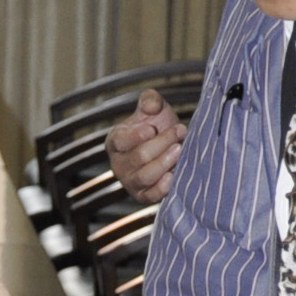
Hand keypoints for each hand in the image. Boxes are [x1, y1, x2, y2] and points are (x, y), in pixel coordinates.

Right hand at [107, 88, 186, 205]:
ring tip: (180, 149)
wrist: (170, 146)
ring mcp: (130, 182)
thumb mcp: (153, 108)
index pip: (120, 140)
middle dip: (162, 143)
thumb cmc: (157, 127)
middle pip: (139, 157)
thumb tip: (151, 105)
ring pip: (146, 176)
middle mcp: (119, 164)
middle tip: (180, 131)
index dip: (135, 136)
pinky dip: (162, 187)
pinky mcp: (143, 196)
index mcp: (115, 141)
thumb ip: (150, 99)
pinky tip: (173, 175)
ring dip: (165, 162)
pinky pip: (151, 195)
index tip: (151, 129)